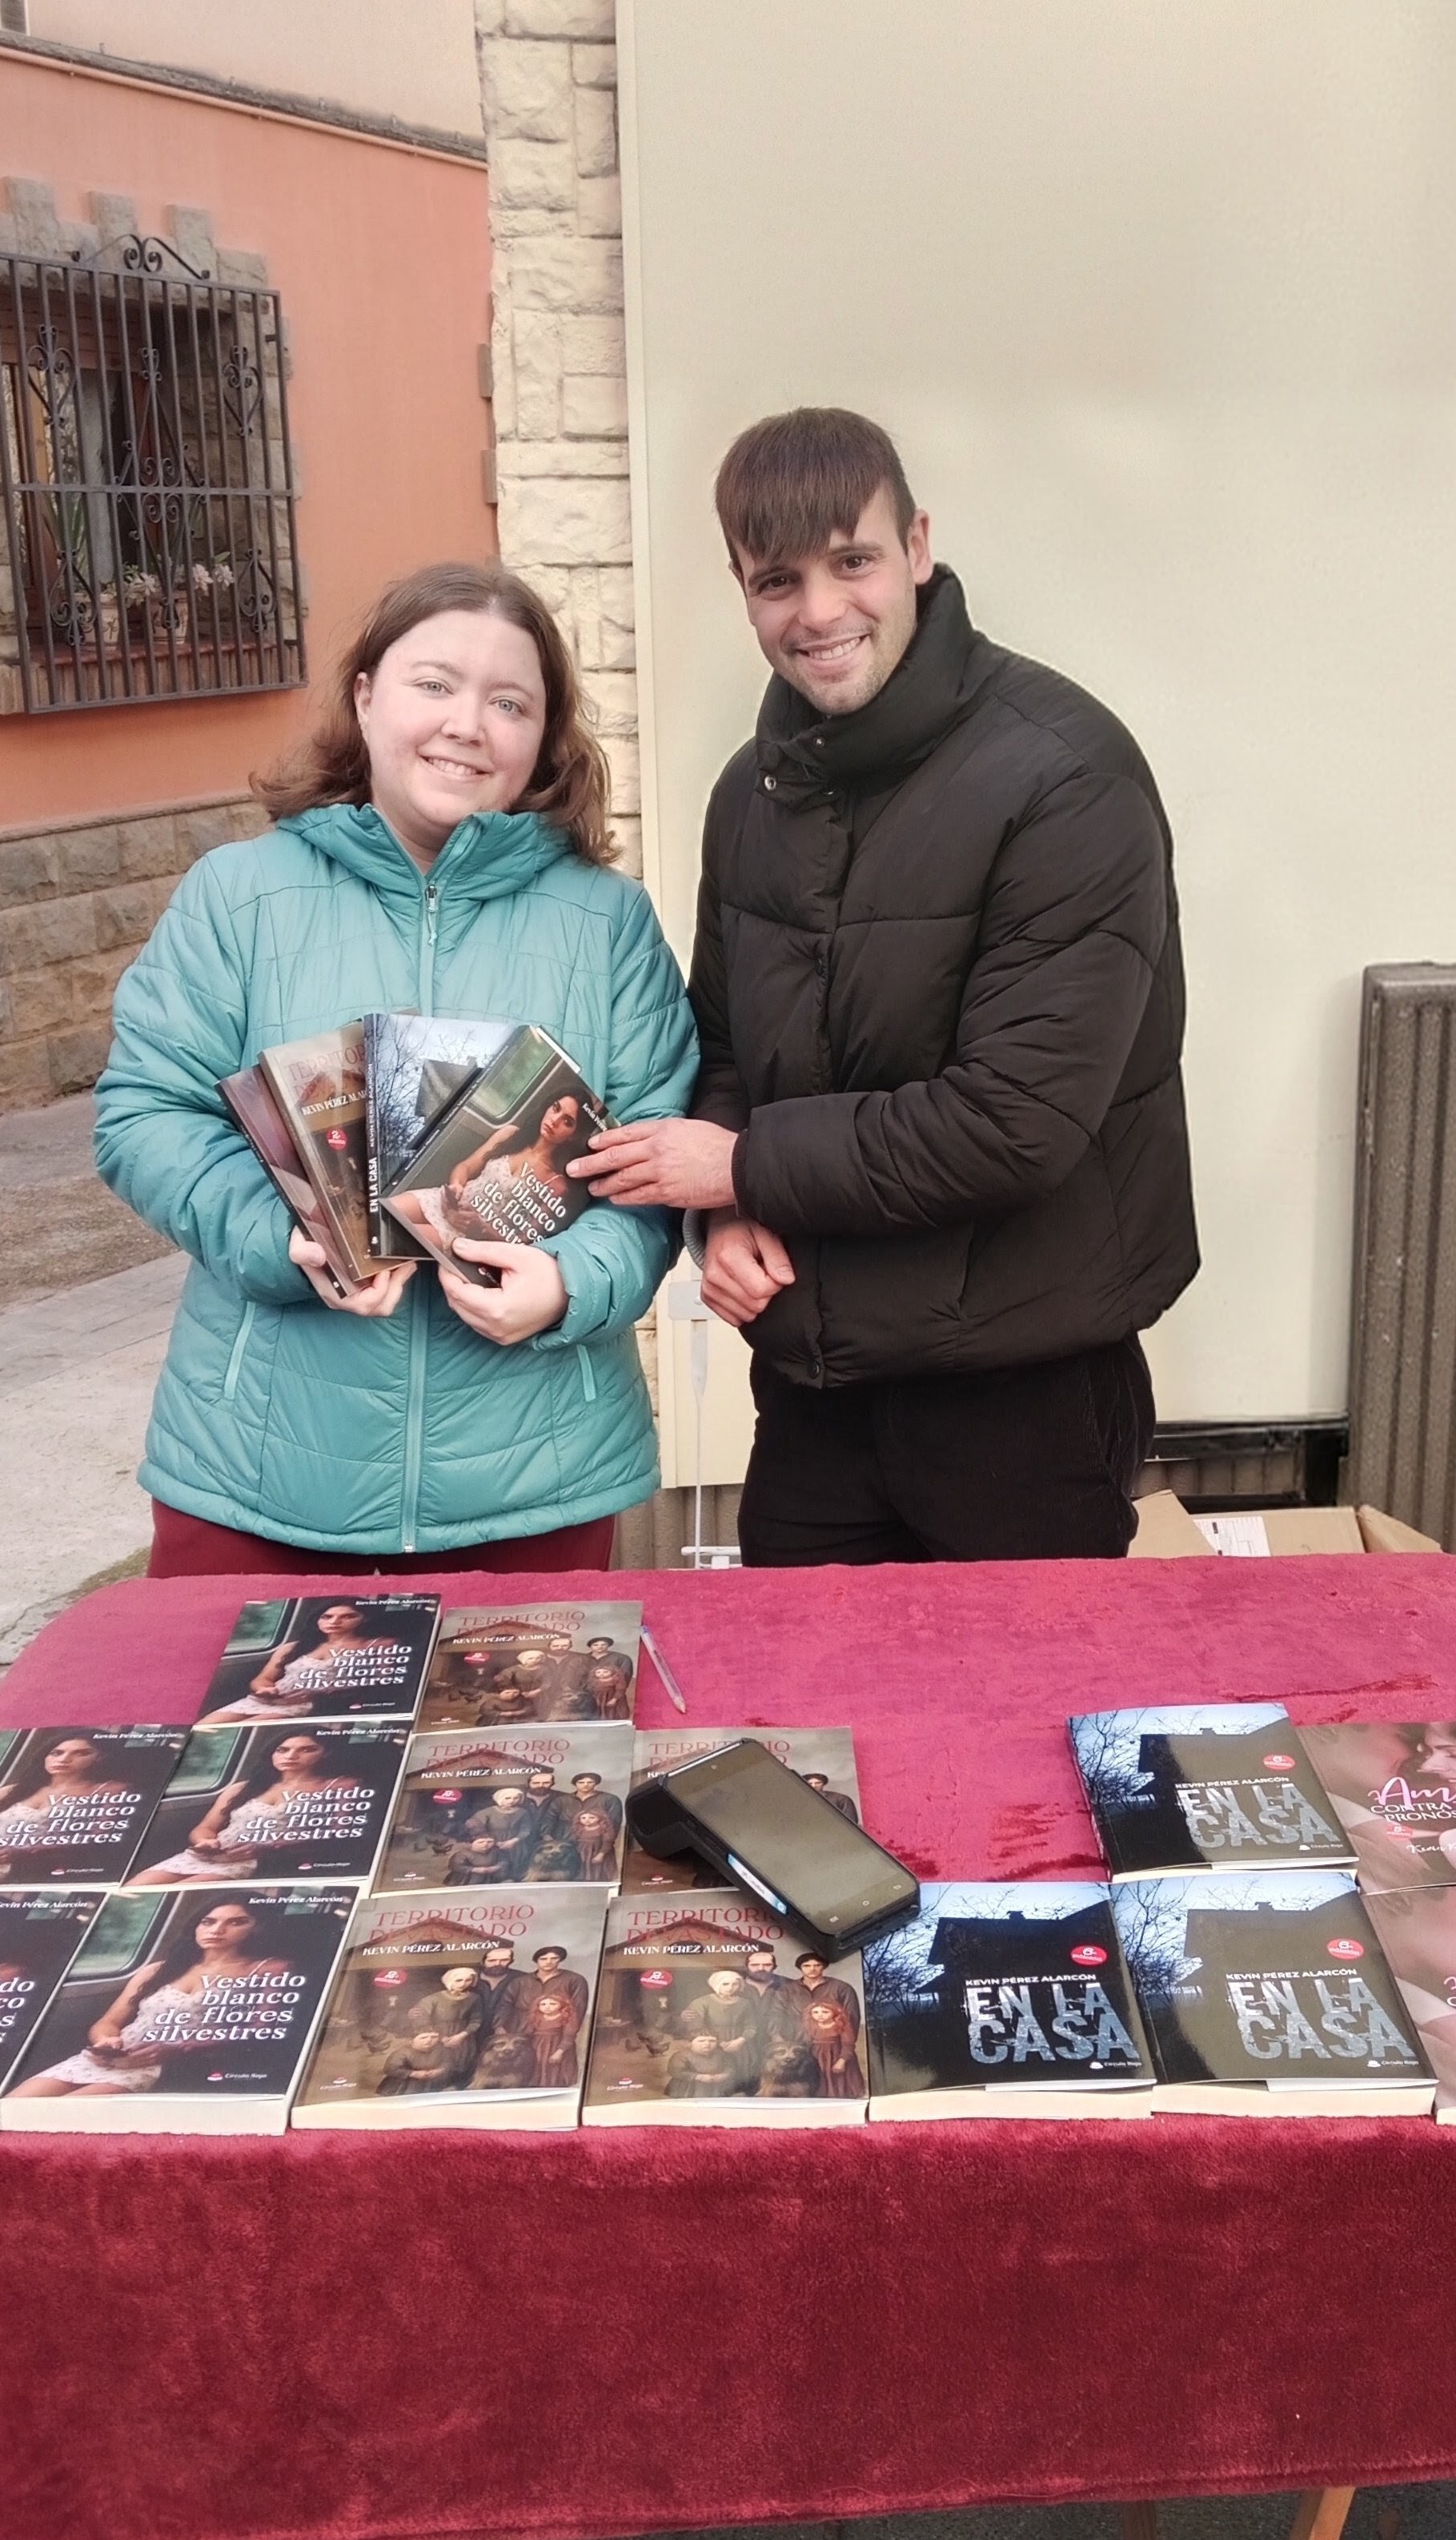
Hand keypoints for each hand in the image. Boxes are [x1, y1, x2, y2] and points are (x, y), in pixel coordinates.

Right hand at [290, 1229, 415, 1316]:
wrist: (306, 1245)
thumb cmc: (305, 1246)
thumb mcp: (298, 1245)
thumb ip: (302, 1251)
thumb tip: (318, 1256)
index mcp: (334, 1293)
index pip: (363, 1304)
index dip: (379, 1291)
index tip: (384, 1270)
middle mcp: (347, 1299)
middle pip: (379, 1307)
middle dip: (396, 1287)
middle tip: (405, 1264)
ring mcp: (357, 1295)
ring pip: (386, 1303)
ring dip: (400, 1285)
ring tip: (408, 1264)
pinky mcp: (366, 1287)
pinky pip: (387, 1293)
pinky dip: (398, 1281)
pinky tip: (402, 1264)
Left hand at [439, 1241, 568, 1343]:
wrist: (573, 1293)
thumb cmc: (550, 1274)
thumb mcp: (516, 1256)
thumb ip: (483, 1251)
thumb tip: (458, 1247)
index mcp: (497, 1309)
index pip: (457, 1292)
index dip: (447, 1273)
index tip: (446, 1257)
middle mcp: (496, 1328)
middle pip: (457, 1305)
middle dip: (452, 1284)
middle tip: (455, 1263)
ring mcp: (500, 1336)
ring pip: (465, 1316)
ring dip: (461, 1296)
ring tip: (468, 1275)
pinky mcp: (505, 1338)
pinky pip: (478, 1323)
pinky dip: (473, 1307)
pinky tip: (481, 1291)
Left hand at [566, 1119, 739, 1209]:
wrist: (736, 1165)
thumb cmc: (717, 1145)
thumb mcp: (687, 1127)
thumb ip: (663, 1133)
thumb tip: (645, 1140)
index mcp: (661, 1130)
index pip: (623, 1134)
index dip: (603, 1140)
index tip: (590, 1144)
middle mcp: (655, 1150)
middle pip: (614, 1156)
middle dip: (590, 1164)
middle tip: (574, 1169)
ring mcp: (659, 1173)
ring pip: (622, 1179)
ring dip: (603, 1185)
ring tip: (591, 1188)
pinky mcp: (667, 1193)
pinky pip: (638, 1197)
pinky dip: (623, 1198)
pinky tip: (614, 1200)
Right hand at [699, 1210, 794, 1327]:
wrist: (721, 1229)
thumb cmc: (742, 1230)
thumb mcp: (766, 1235)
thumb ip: (778, 1258)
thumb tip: (786, 1279)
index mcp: (728, 1257)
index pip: (761, 1290)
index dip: (775, 1282)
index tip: (772, 1269)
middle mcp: (714, 1276)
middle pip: (755, 1305)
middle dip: (766, 1292)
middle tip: (761, 1272)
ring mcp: (709, 1289)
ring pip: (747, 1315)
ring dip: (755, 1299)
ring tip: (751, 1277)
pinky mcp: (708, 1298)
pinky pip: (735, 1318)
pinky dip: (744, 1306)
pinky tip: (742, 1287)